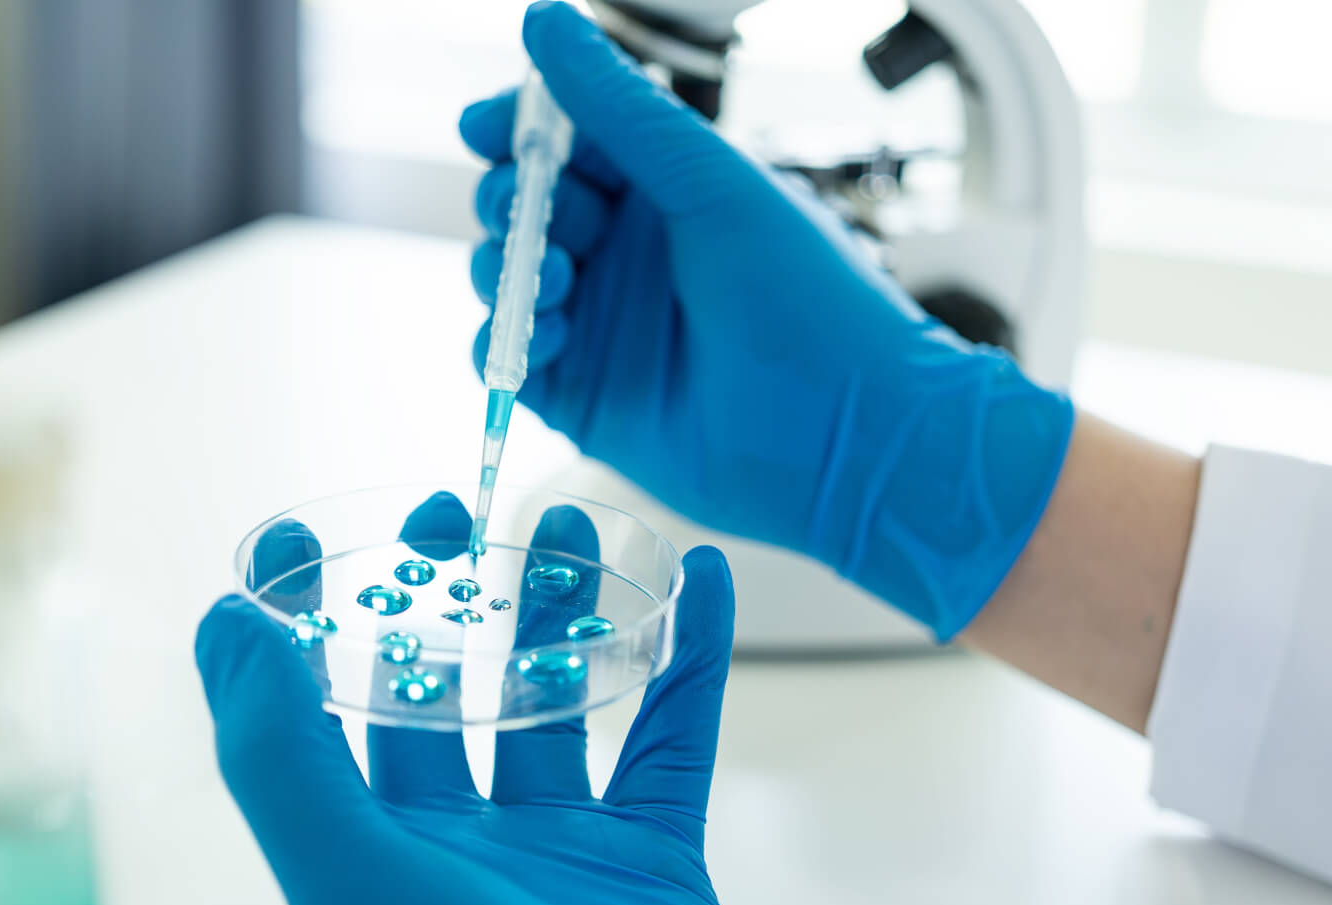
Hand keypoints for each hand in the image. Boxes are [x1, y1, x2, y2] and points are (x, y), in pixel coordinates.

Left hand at [196, 493, 783, 904]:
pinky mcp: (655, 865)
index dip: (295, 624)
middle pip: (441, 696)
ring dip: (563, 615)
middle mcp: (454, 854)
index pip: (310, 718)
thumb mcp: (349, 883)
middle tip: (449, 514)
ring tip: (568, 528)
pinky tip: (702, 583)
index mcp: (362, 862)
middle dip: (439, 601)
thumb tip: (222, 626)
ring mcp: (559, 857)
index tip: (297, 535)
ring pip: (559, 704)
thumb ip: (279, 757)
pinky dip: (690, 659)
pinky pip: (674, 737)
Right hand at [462, 1, 1073, 639]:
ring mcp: (602, 330)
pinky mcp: (585, 402)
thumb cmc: (808, 298)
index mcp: (663, 194)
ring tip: (555, 280)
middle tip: (518, 210)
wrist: (848, 436)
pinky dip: (505, 342)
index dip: (515, 129)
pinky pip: (513, 360)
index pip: (564, 144)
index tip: (483, 125)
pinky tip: (543, 337)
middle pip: (523, 210)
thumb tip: (544, 18)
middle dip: (507, 202)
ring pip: (507, 282)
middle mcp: (626, 258)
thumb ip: (620, 109)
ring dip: (507, 271)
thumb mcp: (710, 184)